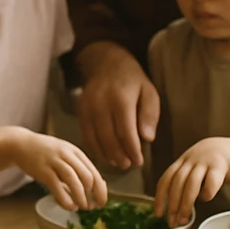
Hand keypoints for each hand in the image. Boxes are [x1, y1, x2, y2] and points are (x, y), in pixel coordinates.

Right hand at [8, 128, 107, 210]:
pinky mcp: (42, 169)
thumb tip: (95, 188)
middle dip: (93, 194)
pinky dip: (64, 197)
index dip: (101, 190)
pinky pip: (56, 185)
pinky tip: (69, 206)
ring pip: (73, 180)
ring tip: (82, 207)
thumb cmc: (45, 152)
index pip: (94, 172)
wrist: (20, 144)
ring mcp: (54, 161)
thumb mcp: (65, 155)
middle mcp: (67, 155)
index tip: (102, 202)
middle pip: (87, 176)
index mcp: (75, 152)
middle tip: (92, 207)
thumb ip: (78, 169)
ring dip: (81, 196)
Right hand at [77, 42, 159, 169]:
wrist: (105, 63)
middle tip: (128, 165)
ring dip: (106, 154)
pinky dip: (94, 147)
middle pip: (108, 137)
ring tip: (117, 163)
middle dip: (119, 155)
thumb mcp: (149, 92)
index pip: (126, 132)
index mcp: (121, 99)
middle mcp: (101, 104)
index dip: (132, 150)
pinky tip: (104, 154)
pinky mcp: (80, 111)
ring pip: (95, 138)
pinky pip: (85, 133)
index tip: (139, 161)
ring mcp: (87, 108)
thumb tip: (147, 138)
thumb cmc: (132, 80)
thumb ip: (149, 115)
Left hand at [154, 137, 229, 225]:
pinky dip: (207, 191)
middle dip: (173, 205)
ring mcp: (205, 162)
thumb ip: (183, 183)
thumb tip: (173, 209)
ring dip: (186, 203)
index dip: (160, 197)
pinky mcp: (221, 165)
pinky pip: (212, 180)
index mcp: (181, 163)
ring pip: (191, 183)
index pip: (165, 180)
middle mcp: (190, 161)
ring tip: (184, 219)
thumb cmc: (209, 165)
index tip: (158, 214)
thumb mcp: (193, 169)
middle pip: (177, 183)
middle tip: (172, 222)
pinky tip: (206, 199)